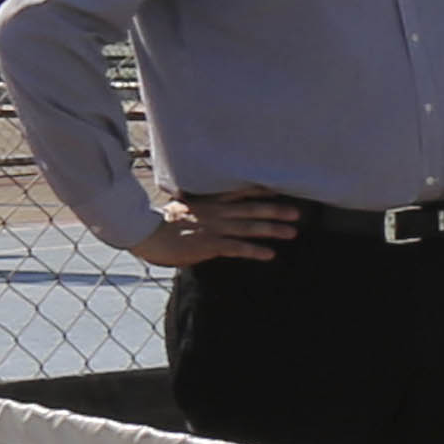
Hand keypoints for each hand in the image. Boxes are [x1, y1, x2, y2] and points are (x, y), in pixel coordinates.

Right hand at [128, 186, 299, 268]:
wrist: (145, 234)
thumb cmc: (162, 223)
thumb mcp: (184, 207)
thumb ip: (202, 205)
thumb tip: (209, 204)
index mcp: (210, 202)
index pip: (239, 192)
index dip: (261, 190)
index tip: (281, 189)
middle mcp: (216, 212)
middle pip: (251, 209)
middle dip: (275, 210)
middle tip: (298, 212)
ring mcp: (214, 228)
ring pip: (248, 227)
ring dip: (272, 229)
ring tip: (292, 232)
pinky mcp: (209, 244)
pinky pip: (236, 247)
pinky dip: (254, 250)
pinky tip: (269, 254)